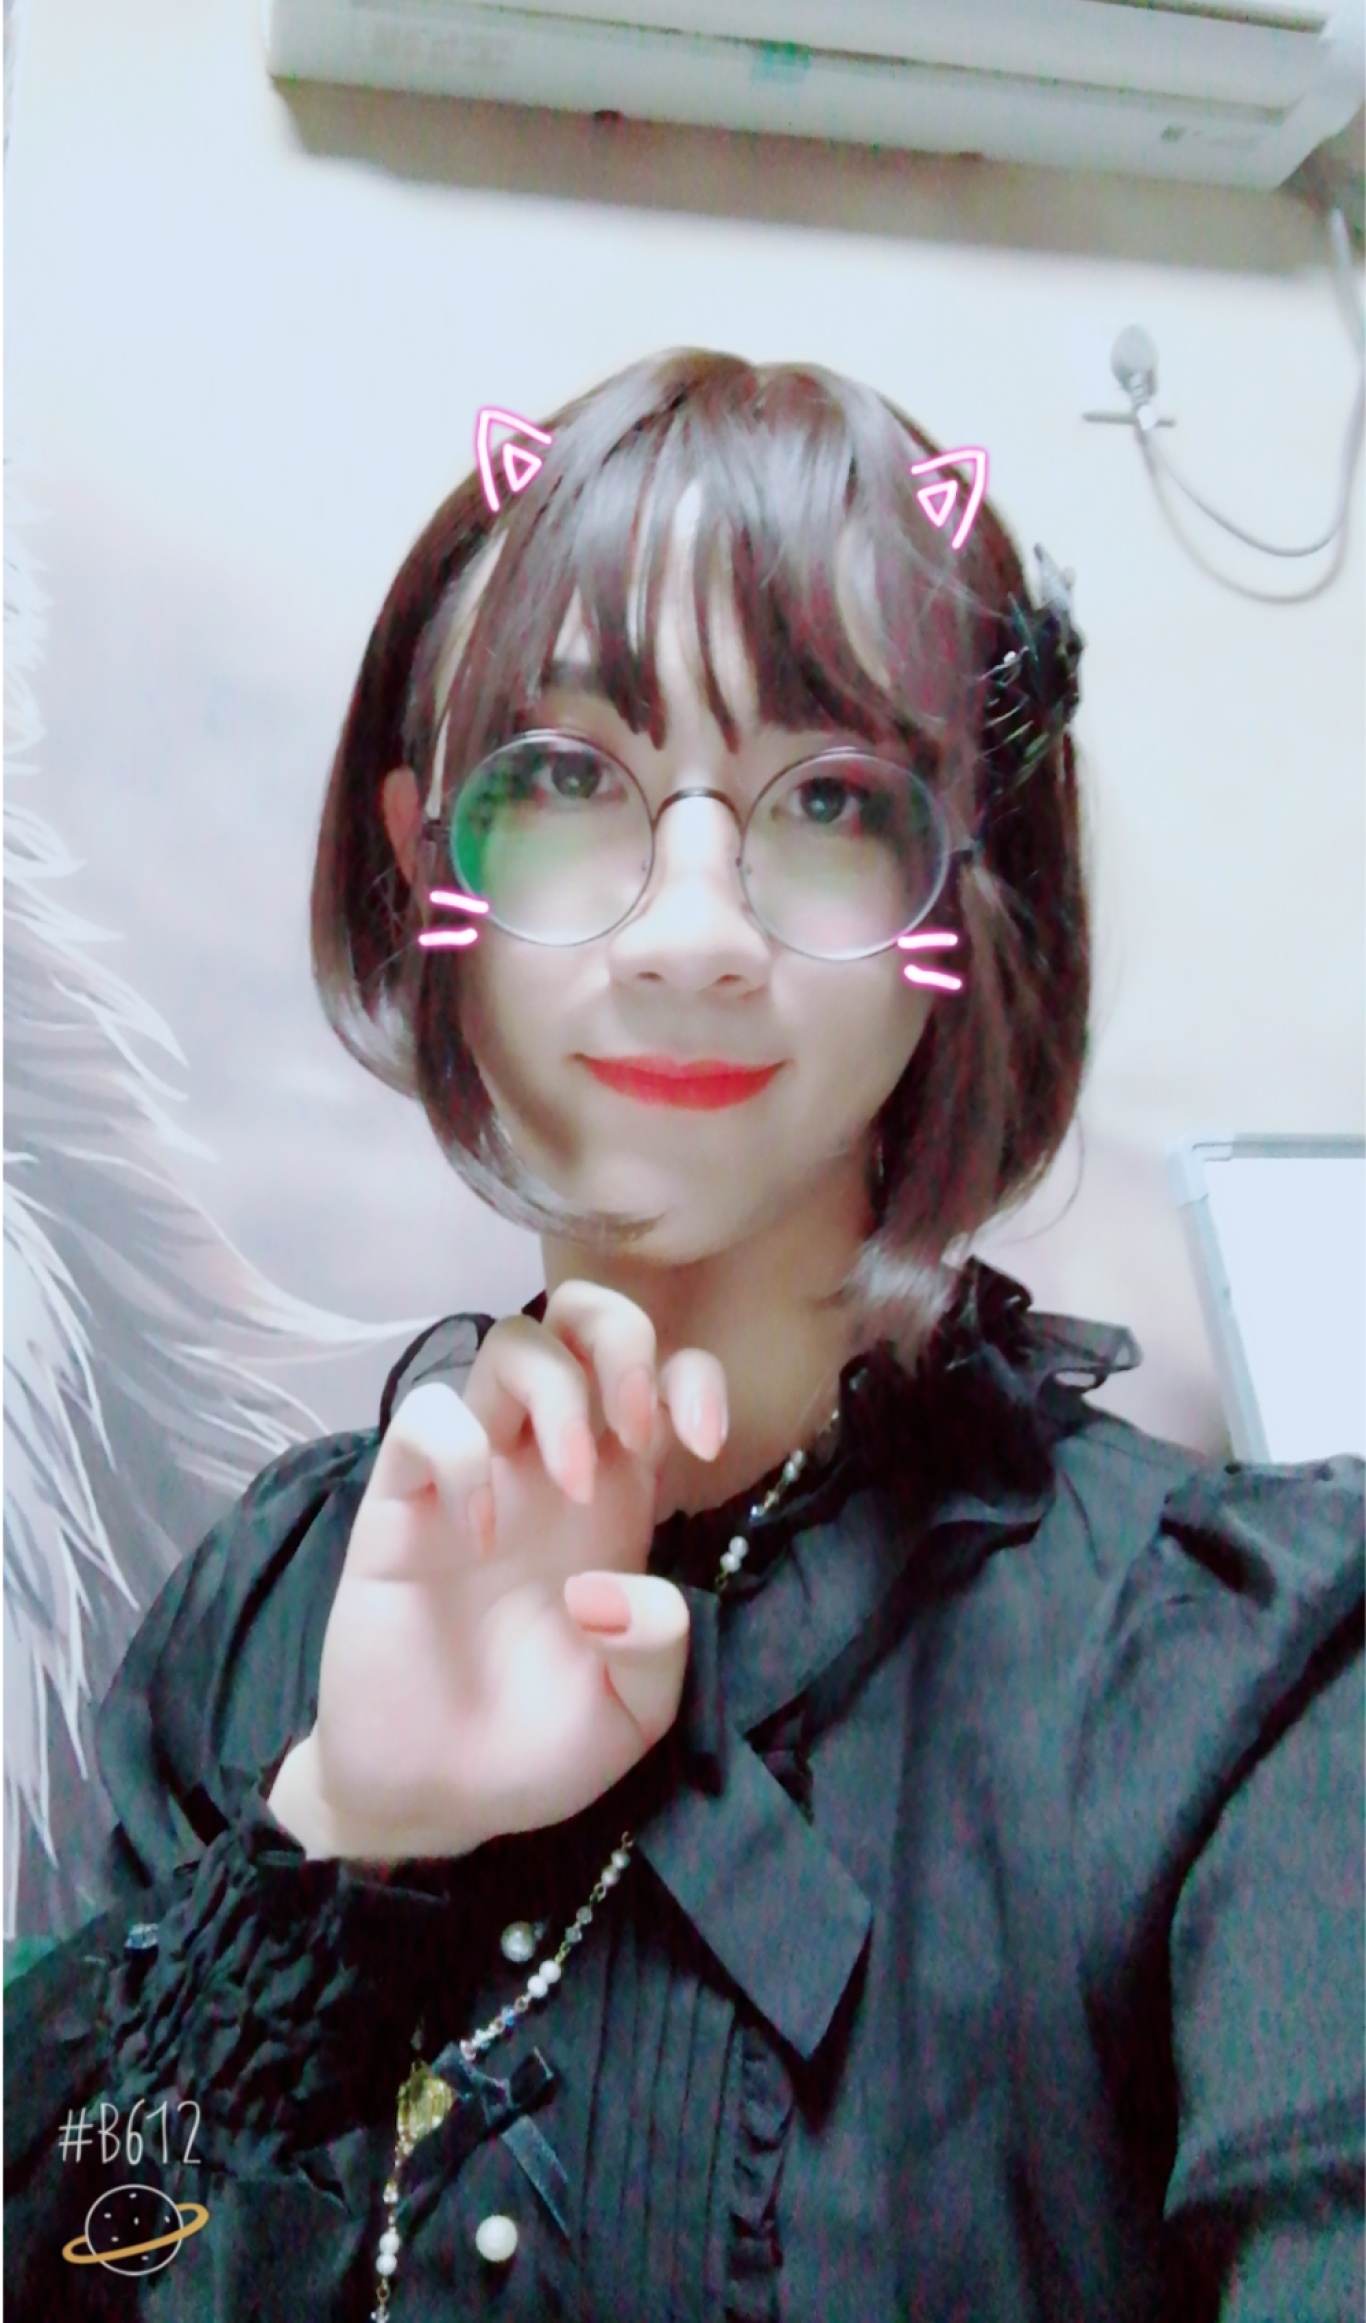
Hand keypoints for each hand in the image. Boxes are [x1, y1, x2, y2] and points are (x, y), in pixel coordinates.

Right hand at [268, 1282, 727, 1862]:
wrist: (432, 1798)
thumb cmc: (538, 1746)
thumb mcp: (633, 1714)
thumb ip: (659, 1649)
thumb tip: (613, 1589)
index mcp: (619, 1496)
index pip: (664, 1376)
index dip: (692, 1380)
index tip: (700, 1445)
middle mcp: (550, 1465)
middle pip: (581, 1323)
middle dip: (621, 1338)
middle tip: (634, 1425)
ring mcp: (475, 1476)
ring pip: (507, 1346)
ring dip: (555, 1390)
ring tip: (571, 1483)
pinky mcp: (400, 1505)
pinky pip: (426, 1420)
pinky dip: (459, 1453)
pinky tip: (478, 1534)